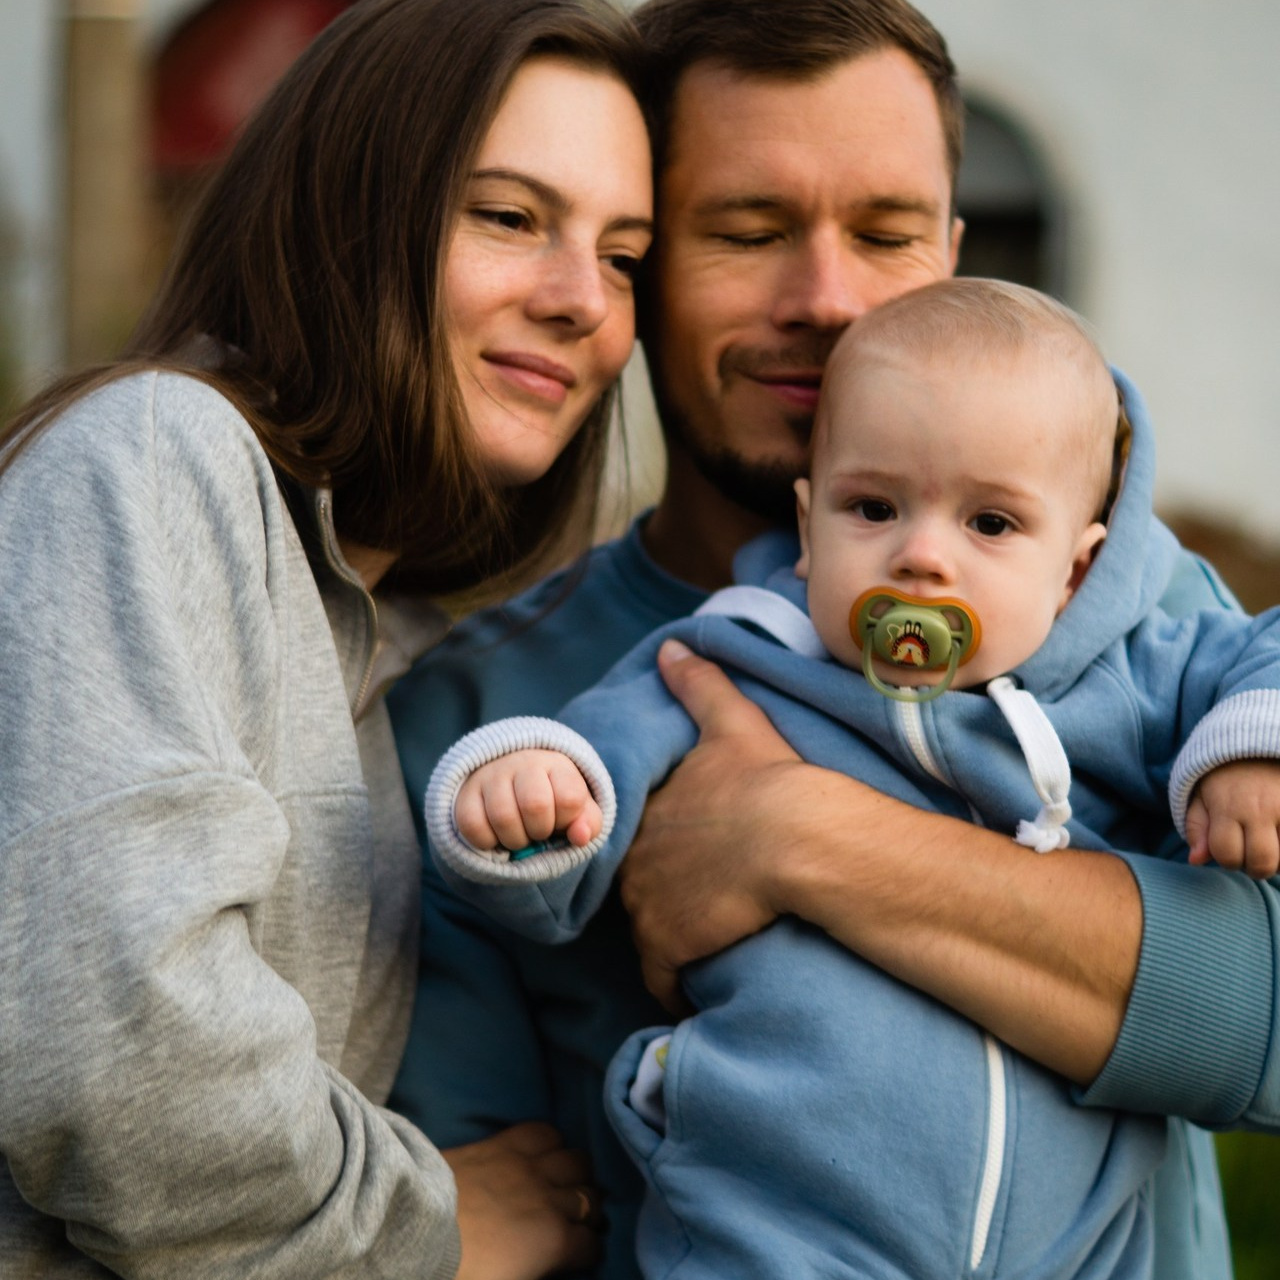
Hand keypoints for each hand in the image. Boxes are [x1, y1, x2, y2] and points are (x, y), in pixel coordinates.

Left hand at [443, 1122, 600, 1279]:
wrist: (418, 1231)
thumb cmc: (461, 1271)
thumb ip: (535, 1269)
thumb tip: (544, 1263)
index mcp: (554, 1242)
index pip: (592, 1245)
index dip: (589, 1252)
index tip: (581, 1254)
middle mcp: (551, 1200)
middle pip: (591, 1199)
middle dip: (589, 1212)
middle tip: (577, 1221)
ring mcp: (529, 1167)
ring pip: (577, 1161)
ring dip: (577, 1176)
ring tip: (567, 1185)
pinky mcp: (505, 1144)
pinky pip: (543, 1131)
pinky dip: (551, 1141)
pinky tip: (545, 1153)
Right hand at [456, 750, 602, 850]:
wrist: (509, 779)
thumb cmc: (550, 799)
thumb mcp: (577, 809)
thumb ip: (588, 823)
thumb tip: (580, 836)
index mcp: (556, 764)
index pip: (570, 798)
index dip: (567, 821)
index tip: (561, 821)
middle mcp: (523, 762)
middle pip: (535, 805)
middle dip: (540, 831)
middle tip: (538, 832)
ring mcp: (491, 775)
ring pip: (503, 817)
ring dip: (515, 839)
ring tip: (518, 835)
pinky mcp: (466, 792)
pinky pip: (473, 825)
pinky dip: (487, 842)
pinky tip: (496, 836)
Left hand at [619, 640, 809, 1011]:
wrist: (796, 838)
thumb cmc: (768, 779)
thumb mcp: (733, 722)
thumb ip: (697, 685)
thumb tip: (670, 647)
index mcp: (648, 810)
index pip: (638, 835)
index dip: (658, 846)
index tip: (680, 856)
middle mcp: (634, 858)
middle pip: (636, 881)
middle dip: (658, 890)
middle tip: (693, 898)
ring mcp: (646, 905)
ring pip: (646, 926)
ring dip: (667, 934)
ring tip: (699, 939)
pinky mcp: (668, 946)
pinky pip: (659, 977)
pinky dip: (671, 983)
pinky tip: (689, 986)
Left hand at [1186, 759, 1279, 878]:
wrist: (1258, 746)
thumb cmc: (1226, 778)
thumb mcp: (1201, 797)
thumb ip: (1197, 829)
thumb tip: (1196, 861)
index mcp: (1228, 807)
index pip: (1226, 855)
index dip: (1227, 859)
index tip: (1229, 849)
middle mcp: (1260, 809)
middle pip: (1262, 863)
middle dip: (1254, 867)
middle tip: (1252, 850)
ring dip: (1278, 858)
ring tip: (1270, 840)